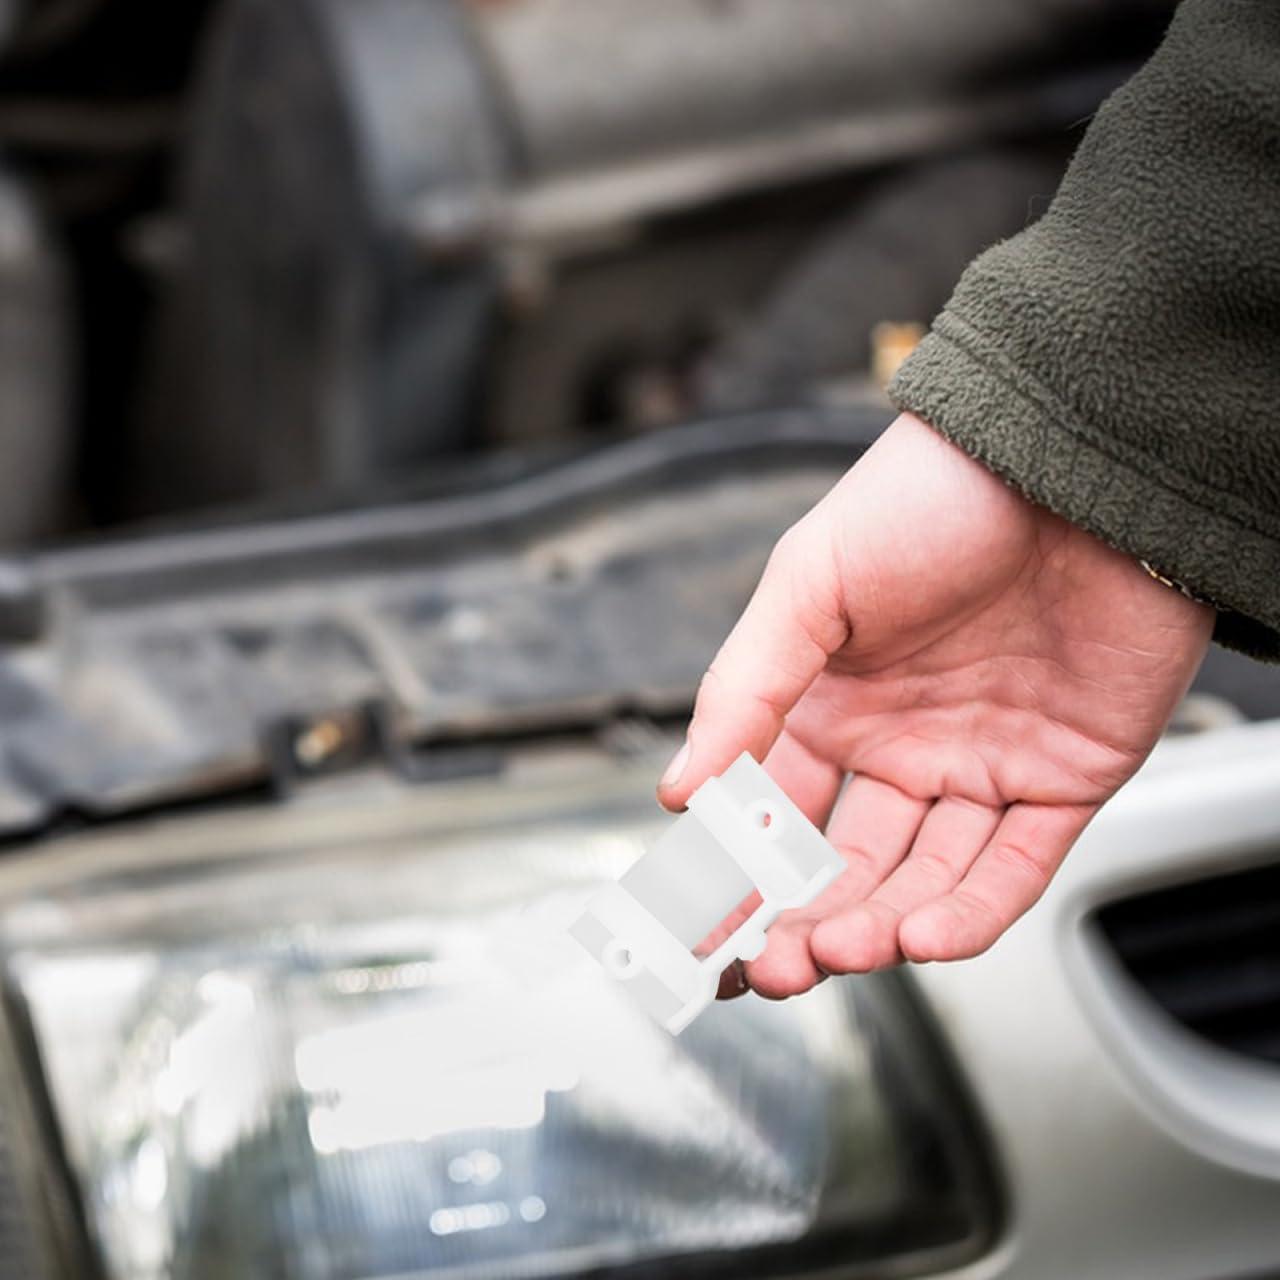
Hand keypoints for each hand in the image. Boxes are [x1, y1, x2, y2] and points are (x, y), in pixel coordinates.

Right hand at [658, 412, 1212, 997]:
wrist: (1070, 460)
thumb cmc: (932, 495)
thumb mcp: (809, 581)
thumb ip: (744, 689)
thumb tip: (680, 787)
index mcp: (831, 700)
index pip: (773, 811)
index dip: (738, 873)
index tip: (705, 924)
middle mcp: (902, 740)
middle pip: (841, 863)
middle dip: (802, 921)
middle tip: (767, 966)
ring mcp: (981, 763)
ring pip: (922, 878)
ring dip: (877, 926)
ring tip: (837, 950)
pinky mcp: (1061, 775)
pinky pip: (1014, 867)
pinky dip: (970, 913)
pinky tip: (922, 935)